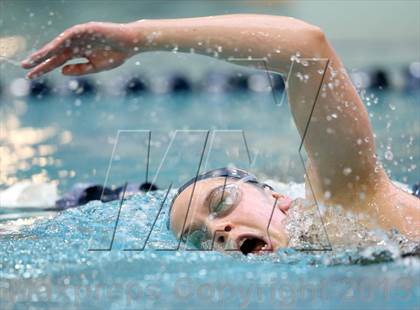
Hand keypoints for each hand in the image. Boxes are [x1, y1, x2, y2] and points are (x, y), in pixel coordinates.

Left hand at [21, 22, 138, 78]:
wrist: (130, 44)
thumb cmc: (116, 55)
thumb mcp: (96, 66)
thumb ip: (79, 69)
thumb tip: (61, 71)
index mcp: (78, 53)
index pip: (57, 62)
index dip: (44, 68)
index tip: (31, 76)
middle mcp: (75, 44)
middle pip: (53, 53)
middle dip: (39, 60)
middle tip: (24, 67)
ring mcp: (79, 36)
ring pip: (58, 45)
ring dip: (45, 52)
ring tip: (33, 60)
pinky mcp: (84, 29)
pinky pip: (69, 36)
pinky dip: (59, 43)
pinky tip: (50, 50)